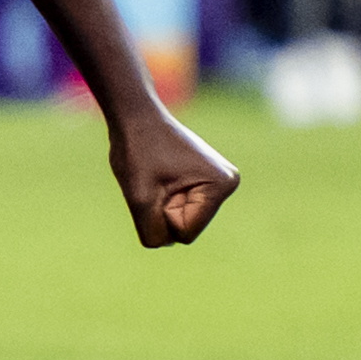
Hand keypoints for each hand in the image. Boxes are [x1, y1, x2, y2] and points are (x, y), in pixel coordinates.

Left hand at [110, 107, 239, 247]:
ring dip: (162, 204)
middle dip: (163, 209)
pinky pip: (180, 208)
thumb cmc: (136, 149)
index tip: (157, 182)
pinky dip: (164, 197)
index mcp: (220, 185)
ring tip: (158, 174)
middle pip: (186, 228)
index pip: (184, 233)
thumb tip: (165, 243)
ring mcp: (218, 183)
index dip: (161, 214)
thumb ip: (152, 232)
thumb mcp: (138, 197)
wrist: (134, 116)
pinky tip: (162, 173)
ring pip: (181, 219)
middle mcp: (227, 184)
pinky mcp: (205, 181)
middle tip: (155, 177)